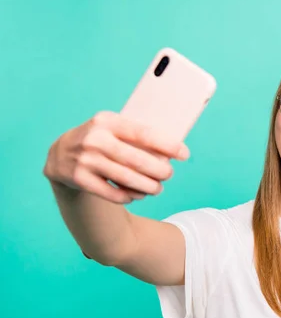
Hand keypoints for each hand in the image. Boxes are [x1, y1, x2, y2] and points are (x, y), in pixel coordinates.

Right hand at [43, 111, 189, 203]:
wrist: (60, 154)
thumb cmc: (100, 140)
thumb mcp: (113, 129)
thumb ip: (137, 136)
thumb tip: (172, 151)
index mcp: (107, 121)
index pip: (143, 133)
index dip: (167, 145)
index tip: (184, 154)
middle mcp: (95, 139)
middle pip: (137, 160)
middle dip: (159, 170)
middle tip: (169, 174)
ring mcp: (85, 159)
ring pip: (126, 178)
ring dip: (148, 186)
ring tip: (157, 188)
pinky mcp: (78, 178)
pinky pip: (112, 193)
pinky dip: (129, 196)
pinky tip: (136, 195)